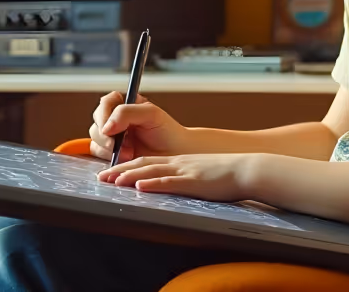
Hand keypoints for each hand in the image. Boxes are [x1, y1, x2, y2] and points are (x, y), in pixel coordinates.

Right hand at [88, 91, 189, 161]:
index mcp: (124, 104)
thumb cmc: (167, 131)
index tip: (110, 129)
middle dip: (105, 136)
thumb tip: (106, 127)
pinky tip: (125, 158)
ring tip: (129, 152)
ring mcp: (112, 136)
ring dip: (108, 149)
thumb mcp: (151, 114)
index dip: (104, 116)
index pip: (105, 103)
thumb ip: (127, 113)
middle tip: (116, 146)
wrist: (174, 153)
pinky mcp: (111, 153)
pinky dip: (108, 158)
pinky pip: (99, 154)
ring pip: (95, 139)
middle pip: (96, 122)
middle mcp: (115, 119)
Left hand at [97, 153, 261, 202]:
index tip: (110, 173)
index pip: (146, 162)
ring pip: (153, 171)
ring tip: (113, 181)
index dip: (126, 167)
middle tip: (101, 178)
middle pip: (143, 164)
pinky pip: (171, 182)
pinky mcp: (194, 181)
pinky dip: (154, 184)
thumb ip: (184, 177)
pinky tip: (141, 186)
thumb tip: (173, 184)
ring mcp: (185, 171)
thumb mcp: (200, 172)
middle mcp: (178, 164)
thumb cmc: (226, 175)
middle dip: (121, 170)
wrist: (247, 169)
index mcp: (178, 162)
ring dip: (131, 176)